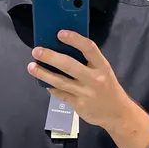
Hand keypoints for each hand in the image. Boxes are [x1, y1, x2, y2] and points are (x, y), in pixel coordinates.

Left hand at [28, 31, 148, 147]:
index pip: (89, 48)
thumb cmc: (108, 88)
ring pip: (60, 81)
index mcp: (102, 66)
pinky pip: (60, 94)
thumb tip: (64, 49)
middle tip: (36, 51)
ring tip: (31, 67)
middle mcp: (94, 79)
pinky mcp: (78, 105)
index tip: (59, 33)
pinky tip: (43, 82)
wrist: (117, 114)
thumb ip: (88, 62)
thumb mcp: (104, 71)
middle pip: (69, 65)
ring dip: (43, 74)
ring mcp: (85, 93)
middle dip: (50, 57)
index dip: (74, 39)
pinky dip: (51, 87)